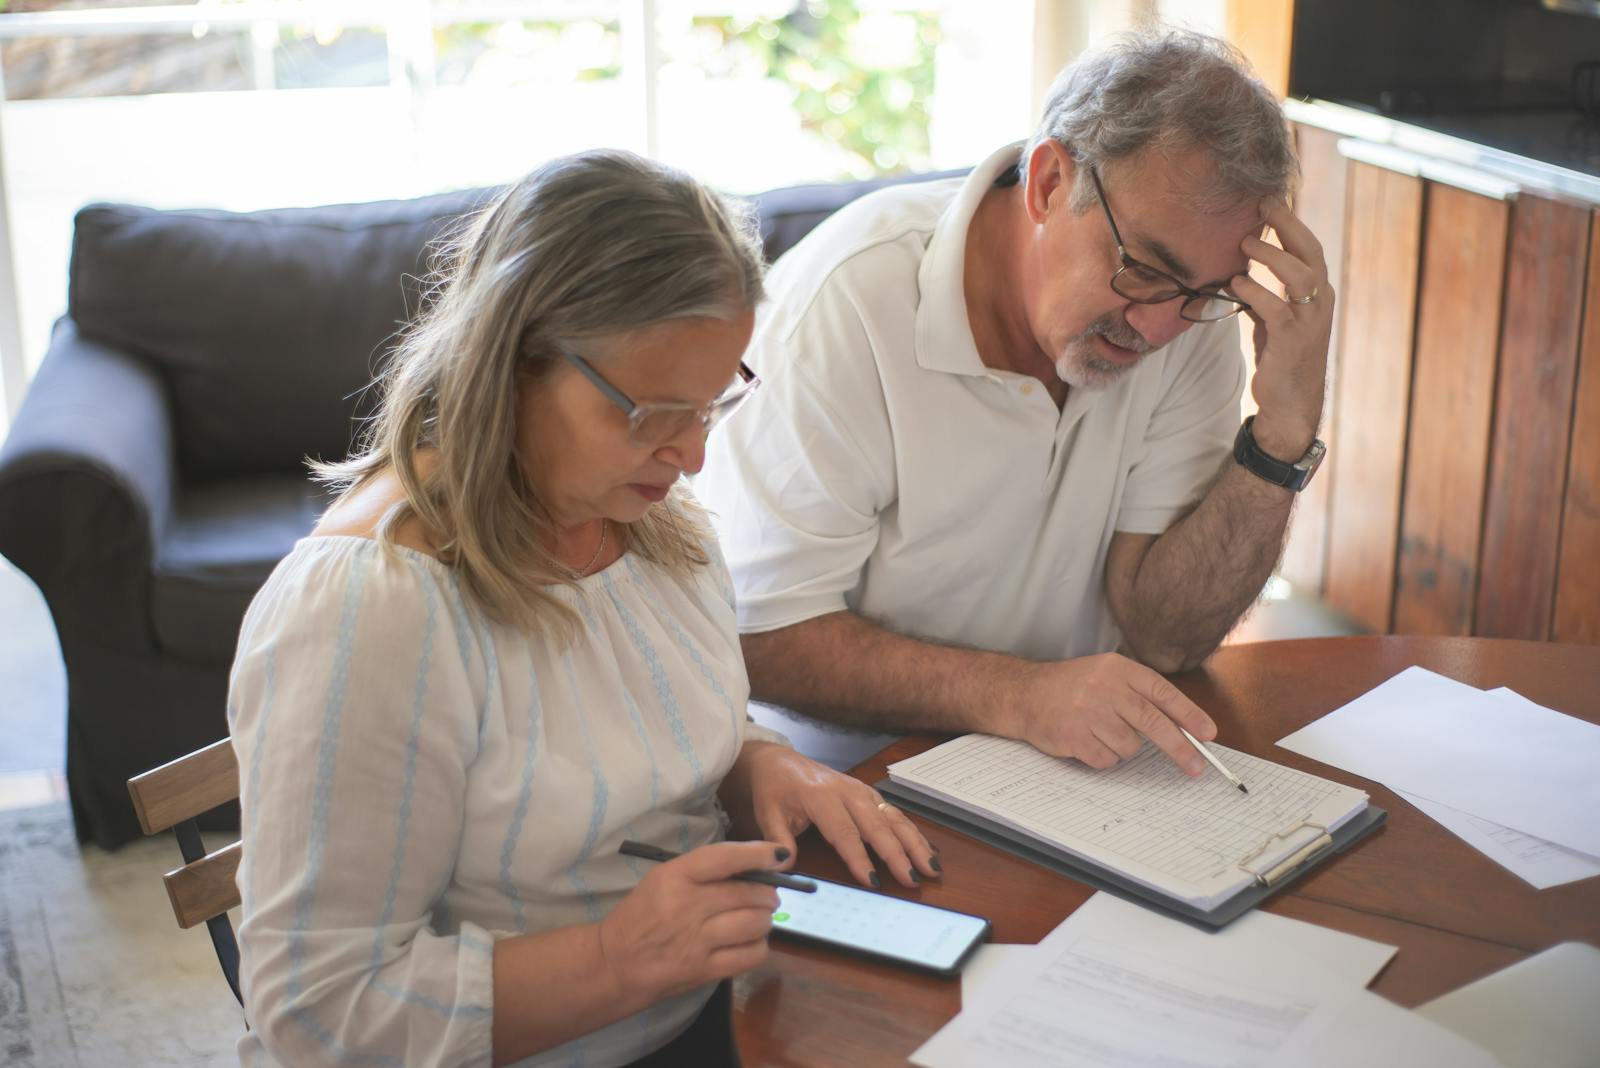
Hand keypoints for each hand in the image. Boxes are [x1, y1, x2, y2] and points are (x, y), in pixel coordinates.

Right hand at [596, 840, 783, 1004]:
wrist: (615, 964)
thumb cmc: (640, 916)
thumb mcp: (662, 880)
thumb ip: (703, 871)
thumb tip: (753, 865)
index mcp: (675, 876)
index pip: (725, 858)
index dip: (757, 854)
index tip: (778, 854)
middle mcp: (687, 906)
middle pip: (748, 893)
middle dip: (767, 893)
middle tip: (766, 896)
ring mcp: (697, 941)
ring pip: (755, 923)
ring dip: (765, 919)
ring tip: (758, 918)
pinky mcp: (704, 970)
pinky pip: (751, 955)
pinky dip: (759, 946)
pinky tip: (750, 942)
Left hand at [723, 741, 939, 889]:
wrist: (779, 761)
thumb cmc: (774, 789)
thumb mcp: (767, 813)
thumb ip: (778, 839)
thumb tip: (785, 866)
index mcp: (820, 796)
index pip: (844, 832)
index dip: (859, 858)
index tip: (873, 881)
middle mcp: (847, 791)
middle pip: (877, 825)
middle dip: (898, 854)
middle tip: (914, 879)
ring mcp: (862, 791)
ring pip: (893, 818)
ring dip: (914, 843)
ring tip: (931, 867)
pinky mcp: (869, 794)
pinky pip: (895, 814)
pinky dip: (913, 833)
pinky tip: (926, 850)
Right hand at [1001, 652, 1217, 774]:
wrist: (1025, 694)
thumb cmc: (1073, 687)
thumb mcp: (1107, 675)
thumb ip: (1140, 694)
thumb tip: (1183, 727)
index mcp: (1119, 669)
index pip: (1162, 693)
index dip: (1189, 714)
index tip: (1208, 734)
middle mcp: (1105, 688)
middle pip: (1153, 722)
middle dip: (1180, 748)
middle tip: (1197, 767)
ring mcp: (1088, 712)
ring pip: (1130, 747)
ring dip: (1122, 747)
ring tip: (1102, 731)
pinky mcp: (1074, 736)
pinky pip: (1107, 759)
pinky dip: (1103, 756)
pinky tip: (1088, 740)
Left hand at [1231, 198, 1334, 458]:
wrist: (1291, 402)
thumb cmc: (1282, 358)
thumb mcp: (1275, 320)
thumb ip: (1266, 295)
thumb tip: (1238, 271)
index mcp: (1317, 292)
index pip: (1308, 247)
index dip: (1290, 222)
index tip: (1268, 201)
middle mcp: (1319, 301)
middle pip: (1310, 251)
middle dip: (1287, 224)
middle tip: (1262, 206)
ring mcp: (1309, 320)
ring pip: (1299, 274)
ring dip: (1271, 255)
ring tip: (1245, 244)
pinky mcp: (1292, 340)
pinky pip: (1275, 307)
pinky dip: (1254, 292)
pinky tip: (1235, 284)